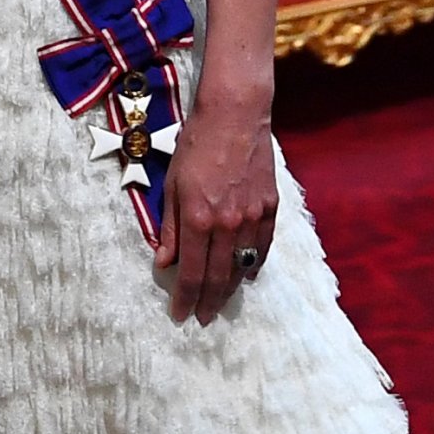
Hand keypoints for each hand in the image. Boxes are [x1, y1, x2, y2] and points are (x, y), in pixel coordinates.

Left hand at [154, 90, 277, 324]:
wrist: (234, 115)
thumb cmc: (196, 144)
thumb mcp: (172, 183)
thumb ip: (169, 226)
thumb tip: (163, 262)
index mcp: (198, 218)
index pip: (191, 273)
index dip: (184, 298)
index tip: (179, 315)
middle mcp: (227, 225)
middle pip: (218, 278)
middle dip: (207, 303)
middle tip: (201, 318)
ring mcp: (252, 218)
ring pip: (241, 268)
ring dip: (230, 290)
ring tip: (219, 303)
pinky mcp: (270, 208)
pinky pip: (262, 248)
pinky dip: (253, 266)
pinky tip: (245, 275)